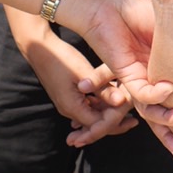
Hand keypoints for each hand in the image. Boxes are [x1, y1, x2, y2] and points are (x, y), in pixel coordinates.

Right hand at [18, 30, 137, 146]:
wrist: (39, 47)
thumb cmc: (61, 58)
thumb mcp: (84, 73)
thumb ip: (103, 90)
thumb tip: (123, 101)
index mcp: (73, 108)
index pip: (99, 125)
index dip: (117, 121)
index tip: (134, 116)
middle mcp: (69, 110)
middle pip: (96, 124)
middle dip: (115, 122)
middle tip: (134, 120)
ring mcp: (68, 104)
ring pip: (92, 115)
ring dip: (108, 113)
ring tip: (127, 109)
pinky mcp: (68, 96)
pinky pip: (87, 106)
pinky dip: (100, 105)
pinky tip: (112, 99)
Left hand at [59, 0, 172, 113]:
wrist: (109, 5)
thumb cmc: (138, 10)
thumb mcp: (170, 29)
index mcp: (165, 65)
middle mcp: (152, 75)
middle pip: (164, 109)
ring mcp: (139, 76)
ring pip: (151, 108)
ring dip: (166, 117)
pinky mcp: (126, 74)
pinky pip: (141, 94)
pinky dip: (155, 95)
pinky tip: (168, 87)